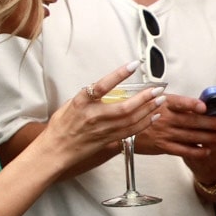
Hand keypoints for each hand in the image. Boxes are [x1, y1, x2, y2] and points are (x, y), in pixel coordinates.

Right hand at [40, 62, 161, 170]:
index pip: (103, 85)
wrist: (55, 150)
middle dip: (145, 97)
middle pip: (125, 107)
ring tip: (160, 100)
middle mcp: (94, 116)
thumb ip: (88, 95)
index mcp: (82, 103)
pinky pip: (130, 132)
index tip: (133, 65)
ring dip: (148, 109)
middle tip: (157, 89)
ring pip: (131, 120)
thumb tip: (103, 88)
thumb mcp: (70, 104)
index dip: (119, 74)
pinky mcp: (108, 139)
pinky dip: (144, 123)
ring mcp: (102, 129)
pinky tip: (153, 116)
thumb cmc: (60, 127)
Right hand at [139, 93, 215, 170]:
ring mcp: (164, 133)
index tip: (205, 107)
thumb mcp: (156, 101)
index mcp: (164, 103)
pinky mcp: (163, 146)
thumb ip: (176, 103)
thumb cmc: (144, 113)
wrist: (125, 130)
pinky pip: (182, 150)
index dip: (192, 105)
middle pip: (190, 121)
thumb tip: (199, 105)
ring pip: (189, 136)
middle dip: (210, 123)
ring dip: (207, 137)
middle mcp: (164, 118)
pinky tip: (206, 151)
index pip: (180, 103)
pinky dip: (195, 151)